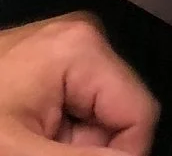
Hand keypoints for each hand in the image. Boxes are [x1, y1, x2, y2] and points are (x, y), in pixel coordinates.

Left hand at [0, 14, 157, 153]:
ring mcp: (65, 46)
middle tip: (42, 150)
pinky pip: (74, 105)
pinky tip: (28, 133)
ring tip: (29, 142)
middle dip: (86, 147)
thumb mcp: (20, 148)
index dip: (123, 153)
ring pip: (95, 113)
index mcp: (83, 46)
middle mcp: (82, 37)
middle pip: (115, 113)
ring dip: (69, 142)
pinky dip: (55, 132)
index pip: (140, 112)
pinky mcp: (52, 59)